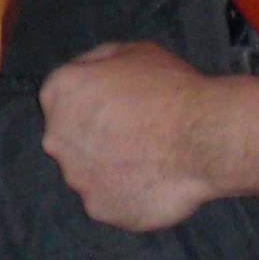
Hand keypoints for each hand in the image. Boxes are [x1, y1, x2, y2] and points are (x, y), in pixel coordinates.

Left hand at [40, 42, 233, 230]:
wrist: (202, 137)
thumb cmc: (169, 89)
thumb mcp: (131, 51)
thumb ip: (97, 64)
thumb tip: (89, 75)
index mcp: (59, 92)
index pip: (61, 99)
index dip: (90, 102)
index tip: (114, 107)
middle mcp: (57, 137)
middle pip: (69, 138)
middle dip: (93, 137)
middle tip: (131, 135)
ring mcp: (77, 177)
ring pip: (87, 173)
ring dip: (108, 168)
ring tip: (146, 159)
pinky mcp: (99, 208)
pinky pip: (108, 200)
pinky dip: (125, 195)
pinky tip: (150, 182)